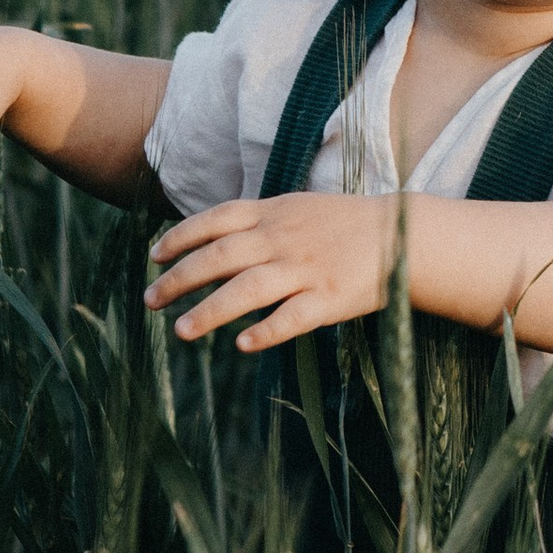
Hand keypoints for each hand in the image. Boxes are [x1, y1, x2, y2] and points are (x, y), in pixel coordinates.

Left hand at [145, 193, 399, 350]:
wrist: (402, 234)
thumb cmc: (343, 225)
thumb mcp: (296, 208)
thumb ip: (257, 221)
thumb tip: (210, 237)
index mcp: (273, 213)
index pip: (215, 220)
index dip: (180, 238)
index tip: (154, 257)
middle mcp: (283, 239)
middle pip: (221, 257)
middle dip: (180, 278)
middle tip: (149, 300)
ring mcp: (306, 269)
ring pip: (248, 289)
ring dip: (211, 311)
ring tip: (181, 331)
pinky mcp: (330, 299)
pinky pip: (292, 318)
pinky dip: (266, 331)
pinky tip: (241, 344)